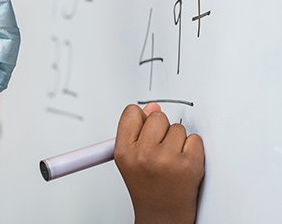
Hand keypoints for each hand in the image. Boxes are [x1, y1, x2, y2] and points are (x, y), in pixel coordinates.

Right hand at [114, 104, 204, 223]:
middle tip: (159, 149)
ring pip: (178, 128)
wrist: (163, 215)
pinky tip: (183, 163)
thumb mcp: (130, 158)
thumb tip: (152, 107)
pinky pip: (195, 139)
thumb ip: (137, 130)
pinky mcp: (190, 164)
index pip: (132, 113)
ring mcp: (167, 159)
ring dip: (177, 140)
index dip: (141, 119)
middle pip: (157, 116)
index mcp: (124, 151)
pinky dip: (192, 149)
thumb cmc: (147, 186)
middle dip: (161, 129)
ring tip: (171, 159)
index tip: (144, 128)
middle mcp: (144, 155)